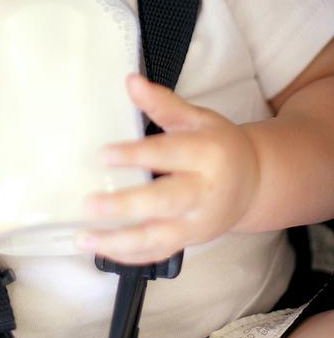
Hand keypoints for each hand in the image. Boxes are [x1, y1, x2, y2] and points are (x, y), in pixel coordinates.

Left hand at [78, 74, 260, 264]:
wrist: (253, 183)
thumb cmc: (219, 146)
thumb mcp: (197, 118)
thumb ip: (163, 103)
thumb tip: (131, 81)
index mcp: (207, 154)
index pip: (168, 154)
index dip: (135, 155)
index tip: (102, 154)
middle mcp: (204, 192)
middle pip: (165, 202)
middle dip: (126, 206)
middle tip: (90, 204)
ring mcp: (198, 222)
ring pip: (159, 237)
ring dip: (119, 241)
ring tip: (84, 238)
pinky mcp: (191, 241)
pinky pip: (158, 253)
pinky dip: (129, 256)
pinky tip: (101, 250)